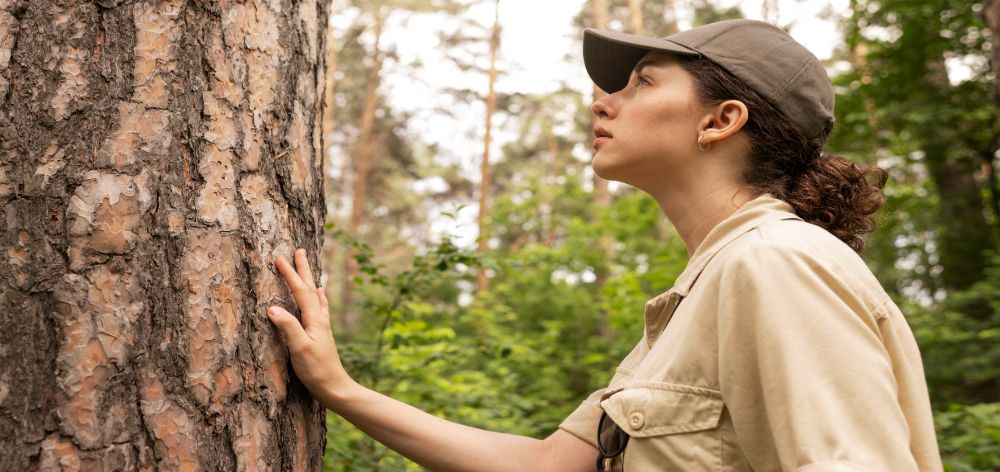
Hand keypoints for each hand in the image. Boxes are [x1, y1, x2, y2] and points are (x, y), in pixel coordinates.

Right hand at [267, 248, 353, 400]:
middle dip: (303, 269)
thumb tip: (272, 307)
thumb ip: (288, 327)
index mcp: (315, 319)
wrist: (335, 387)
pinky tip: (321, 294)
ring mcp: (322, 326)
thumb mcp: (299, 349)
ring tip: (308, 267)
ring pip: (315, 296)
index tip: (279, 258)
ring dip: (309, 280)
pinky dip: (319, 296)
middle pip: (310, 288)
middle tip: (299, 250)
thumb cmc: (317, 370)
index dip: (290, 274)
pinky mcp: (322, 334)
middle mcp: (320, 319)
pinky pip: (320, 307)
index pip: (300, 291)